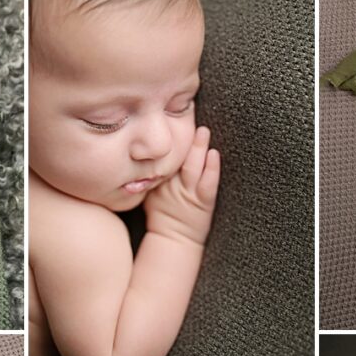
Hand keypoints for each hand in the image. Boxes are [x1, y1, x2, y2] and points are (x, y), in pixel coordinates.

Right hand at [143, 126, 219, 244]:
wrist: (173, 241)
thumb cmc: (161, 214)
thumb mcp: (146, 190)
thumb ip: (144, 171)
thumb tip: (141, 148)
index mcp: (156, 177)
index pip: (161, 151)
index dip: (167, 135)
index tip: (169, 115)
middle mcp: (171, 182)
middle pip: (176, 155)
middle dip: (182, 135)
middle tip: (186, 115)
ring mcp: (187, 192)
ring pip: (192, 166)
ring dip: (198, 147)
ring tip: (203, 131)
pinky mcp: (203, 202)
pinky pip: (207, 183)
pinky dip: (211, 169)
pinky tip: (214, 154)